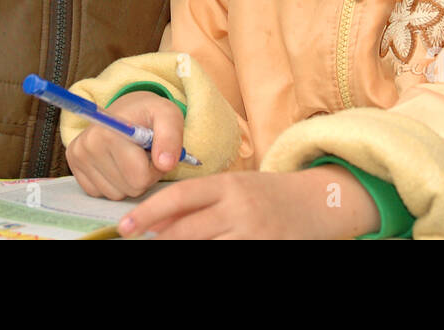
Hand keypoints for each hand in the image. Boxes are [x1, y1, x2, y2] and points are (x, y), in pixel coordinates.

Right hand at [67, 91, 185, 198]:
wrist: (125, 110)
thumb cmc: (148, 114)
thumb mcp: (168, 115)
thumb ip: (171, 137)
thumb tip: (165, 164)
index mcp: (109, 132)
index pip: (139, 177)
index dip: (154, 168)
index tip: (154, 151)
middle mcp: (87, 145)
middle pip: (129, 188)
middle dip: (143, 176)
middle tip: (143, 154)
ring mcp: (78, 158)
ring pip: (116, 194)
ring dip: (129, 181)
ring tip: (131, 157)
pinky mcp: (74, 167)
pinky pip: (102, 193)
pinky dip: (114, 183)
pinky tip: (117, 163)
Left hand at [117, 167, 380, 239]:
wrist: (318, 203)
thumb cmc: (266, 195)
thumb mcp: (233, 188)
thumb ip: (199, 202)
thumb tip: (156, 220)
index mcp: (228, 184)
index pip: (180, 196)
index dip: (149, 212)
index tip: (125, 226)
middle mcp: (239, 208)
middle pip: (187, 230)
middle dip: (160, 241)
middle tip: (140, 245)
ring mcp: (254, 233)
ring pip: (204, 250)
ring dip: (181, 251)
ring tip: (165, 249)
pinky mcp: (265, 250)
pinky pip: (228, 259)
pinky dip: (211, 259)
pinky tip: (197, 257)